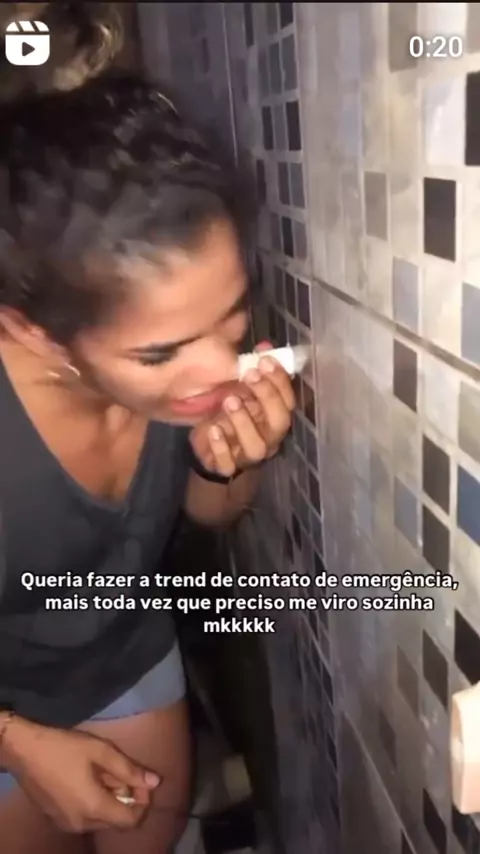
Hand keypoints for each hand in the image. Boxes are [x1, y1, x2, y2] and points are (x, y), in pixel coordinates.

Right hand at [3, 716, 158, 832]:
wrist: (23, 750)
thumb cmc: (64, 747)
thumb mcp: (101, 752)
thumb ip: (130, 769)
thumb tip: (156, 782)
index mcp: (94, 808)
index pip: (130, 821)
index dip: (142, 802)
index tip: (142, 781)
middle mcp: (81, 824)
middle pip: (115, 821)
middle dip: (126, 800)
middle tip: (123, 772)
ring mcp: (66, 823)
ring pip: (100, 820)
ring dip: (110, 801)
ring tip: (104, 772)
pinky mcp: (56, 818)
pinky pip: (84, 817)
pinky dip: (93, 803)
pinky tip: (88, 779)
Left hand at [190, 341, 294, 476]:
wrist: (205, 443)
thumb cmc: (227, 411)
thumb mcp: (239, 386)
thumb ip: (252, 367)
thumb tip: (264, 344)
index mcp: (273, 415)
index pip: (288, 401)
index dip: (280, 381)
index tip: (265, 360)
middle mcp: (267, 437)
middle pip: (280, 423)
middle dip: (268, 397)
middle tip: (250, 375)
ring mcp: (247, 455)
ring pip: (257, 446)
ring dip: (244, 422)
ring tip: (230, 399)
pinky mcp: (226, 466)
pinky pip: (228, 464)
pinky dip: (221, 447)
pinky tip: (213, 429)